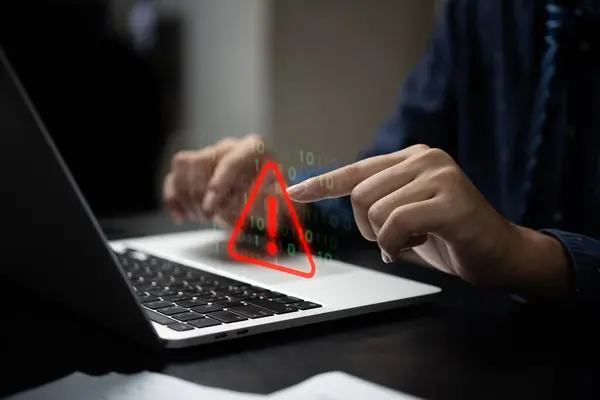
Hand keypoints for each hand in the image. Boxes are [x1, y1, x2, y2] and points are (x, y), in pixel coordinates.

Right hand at [163, 134, 301, 229]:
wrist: (269, 201)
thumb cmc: (276, 198)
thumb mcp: (282, 201)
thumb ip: (269, 201)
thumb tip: (252, 201)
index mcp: (255, 148)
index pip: (231, 160)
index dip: (218, 184)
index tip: (211, 205)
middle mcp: (230, 147)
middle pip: (202, 160)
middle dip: (200, 192)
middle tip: (209, 216)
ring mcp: (210, 155)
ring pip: (183, 165)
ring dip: (186, 195)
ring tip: (201, 216)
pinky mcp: (194, 169)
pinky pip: (174, 176)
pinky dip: (173, 198)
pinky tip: (181, 216)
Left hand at [286, 144, 569, 297]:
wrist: (502, 254)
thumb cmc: (450, 236)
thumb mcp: (407, 213)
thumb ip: (379, 200)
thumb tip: (337, 198)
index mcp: (411, 158)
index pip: (355, 170)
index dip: (322, 184)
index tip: (293, 193)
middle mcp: (424, 158)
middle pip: (360, 195)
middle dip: (369, 227)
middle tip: (396, 238)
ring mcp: (439, 175)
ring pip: (375, 210)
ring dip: (386, 238)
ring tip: (415, 239)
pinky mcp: (449, 199)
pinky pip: (396, 224)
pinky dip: (398, 244)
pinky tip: (421, 243)